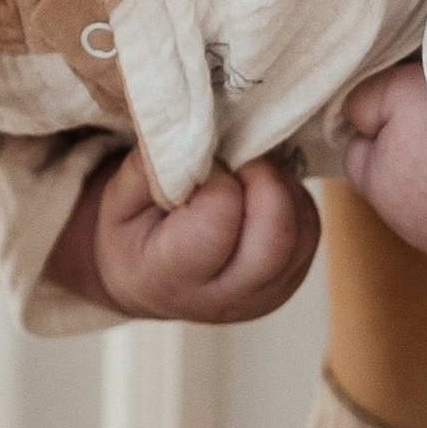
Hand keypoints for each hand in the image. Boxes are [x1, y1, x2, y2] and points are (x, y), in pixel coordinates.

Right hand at [45, 144, 319, 324]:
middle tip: (237, 160)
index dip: (217, 180)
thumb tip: (190, 130)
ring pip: (302, 231)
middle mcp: (226, 297)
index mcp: (173, 278)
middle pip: (275, 238)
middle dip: (264, 180)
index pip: (217, 223)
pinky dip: (292, 200)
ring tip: (243, 176)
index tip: (200, 165)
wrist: (148, 283)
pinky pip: (310, 231)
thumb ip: (150, 166)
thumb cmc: (132, 235)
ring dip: (280, 189)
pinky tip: (259, 193)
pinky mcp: (290, 281)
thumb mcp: (117, 199)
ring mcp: (265, 295)